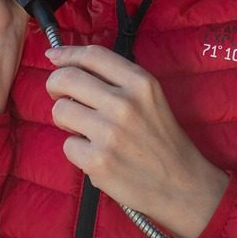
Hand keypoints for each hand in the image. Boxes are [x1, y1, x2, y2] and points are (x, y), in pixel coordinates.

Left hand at [45, 45, 229, 237]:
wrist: (182, 185)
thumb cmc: (162, 139)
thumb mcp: (151, 98)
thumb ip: (116, 80)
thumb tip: (66, 62)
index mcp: (140, 83)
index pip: (93, 55)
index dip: (67, 52)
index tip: (54, 56)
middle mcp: (124, 104)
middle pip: (67, 78)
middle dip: (54, 84)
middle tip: (58, 94)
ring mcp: (110, 133)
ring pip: (60, 110)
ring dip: (65, 119)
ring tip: (84, 129)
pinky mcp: (98, 162)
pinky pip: (67, 145)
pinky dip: (77, 150)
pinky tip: (96, 155)